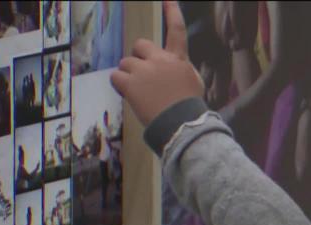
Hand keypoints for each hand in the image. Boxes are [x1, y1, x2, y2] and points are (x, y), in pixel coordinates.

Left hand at [110, 0, 202, 126]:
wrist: (182, 124)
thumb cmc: (189, 108)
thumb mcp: (194, 83)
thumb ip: (181, 69)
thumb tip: (172, 67)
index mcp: (178, 60)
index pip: (176, 31)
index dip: (173, 13)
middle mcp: (160, 60)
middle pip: (141, 45)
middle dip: (139, 58)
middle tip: (142, 75)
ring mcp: (144, 71)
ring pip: (126, 63)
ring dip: (129, 76)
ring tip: (140, 93)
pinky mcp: (131, 83)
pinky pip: (116, 76)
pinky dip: (120, 85)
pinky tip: (130, 95)